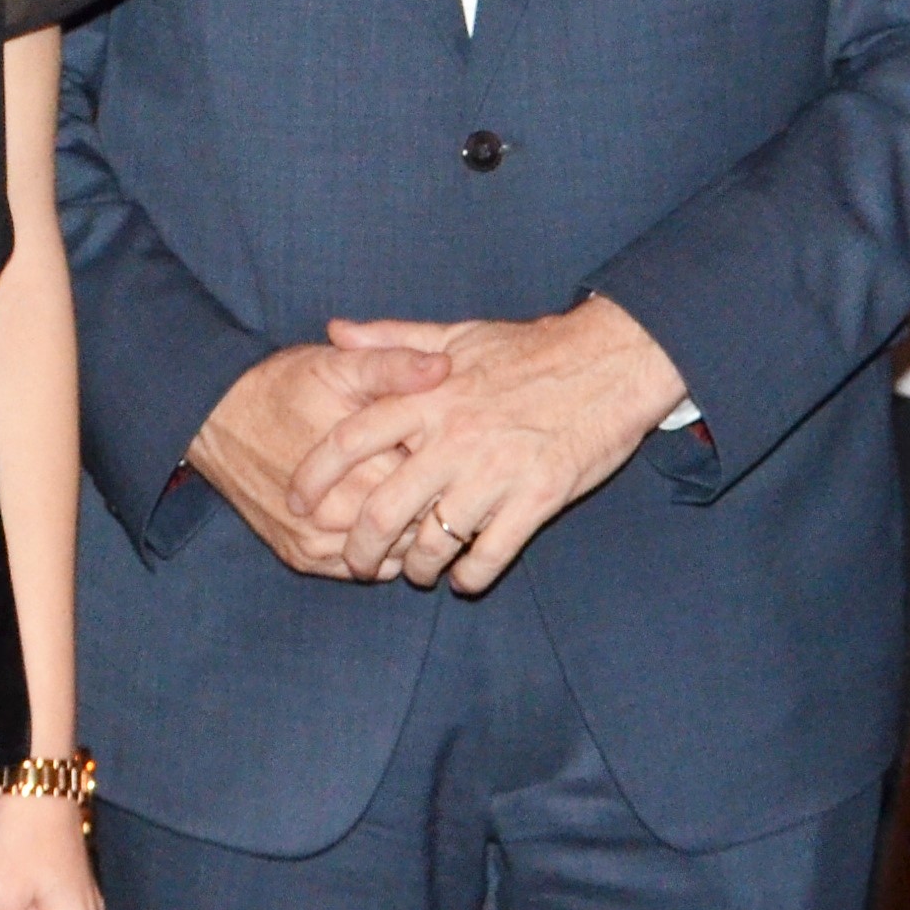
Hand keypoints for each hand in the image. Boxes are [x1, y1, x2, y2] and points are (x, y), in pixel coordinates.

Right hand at [188, 339, 450, 579]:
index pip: (433, 489)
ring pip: (393, 557)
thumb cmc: (283, 386)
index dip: (451, 475)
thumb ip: (394, 367)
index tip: (459, 458)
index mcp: (361, 467)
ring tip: (417, 506)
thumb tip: (444, 368)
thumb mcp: (339, 365)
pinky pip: (360, 571)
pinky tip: (385, 525)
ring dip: (409, 537)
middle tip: (446, 486)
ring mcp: (319, 543)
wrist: (215, 418)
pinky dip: (379, 554)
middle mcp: (340, 515)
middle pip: (418, 529)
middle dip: (436, 509)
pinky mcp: (302, 557)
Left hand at [292, 297, 689, 592]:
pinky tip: (465, 578)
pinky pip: (489, 556)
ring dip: (417, 568)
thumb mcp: (457, 334)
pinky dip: (470, 577)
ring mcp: (496, 473)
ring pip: (433, 543)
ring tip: (417, 572)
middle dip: (360, 549)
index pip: (351, 440)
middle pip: (383, 511)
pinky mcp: (537, 499)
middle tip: (355, 563)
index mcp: (429, 397)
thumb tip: (334, 331)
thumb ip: (392, 339)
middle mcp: (454, 439)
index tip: (297, 501)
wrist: (613, 361)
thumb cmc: (532, 349)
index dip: (315, 475)